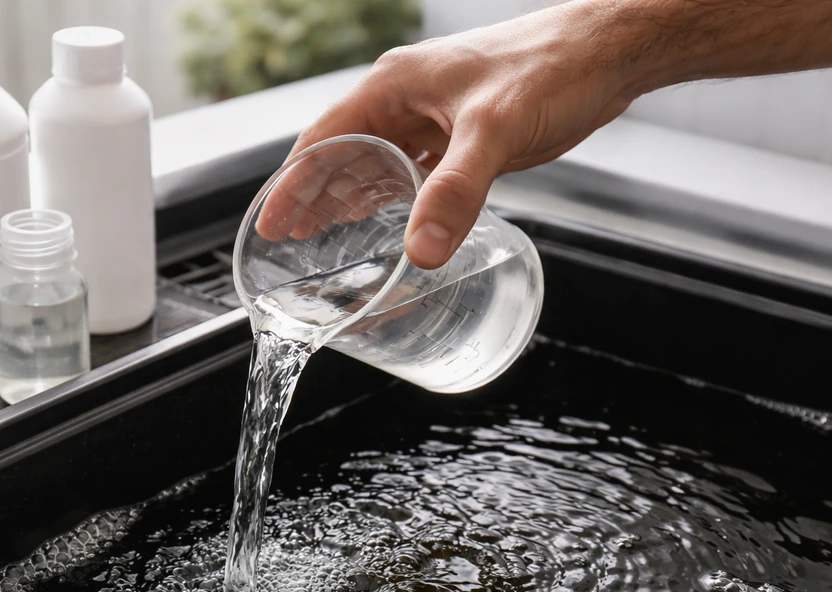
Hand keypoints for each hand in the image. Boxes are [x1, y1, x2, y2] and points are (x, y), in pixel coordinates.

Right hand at [285, 1, 635, 268]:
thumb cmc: (551, 69)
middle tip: (290, 238)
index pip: (324, 138)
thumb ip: (456, 192)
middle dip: (313, 194)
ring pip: (374, 161)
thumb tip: (421, 251)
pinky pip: (410, 167)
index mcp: (394, 86)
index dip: (293, 183)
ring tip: (322, 233)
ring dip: (348, 196)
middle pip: (342, 152)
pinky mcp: (460, 133)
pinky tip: (383, 215)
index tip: (272, 221)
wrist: (606, 53)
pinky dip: (390, 193)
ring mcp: (432, 115)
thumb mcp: (495, 132)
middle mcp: (405, 99)